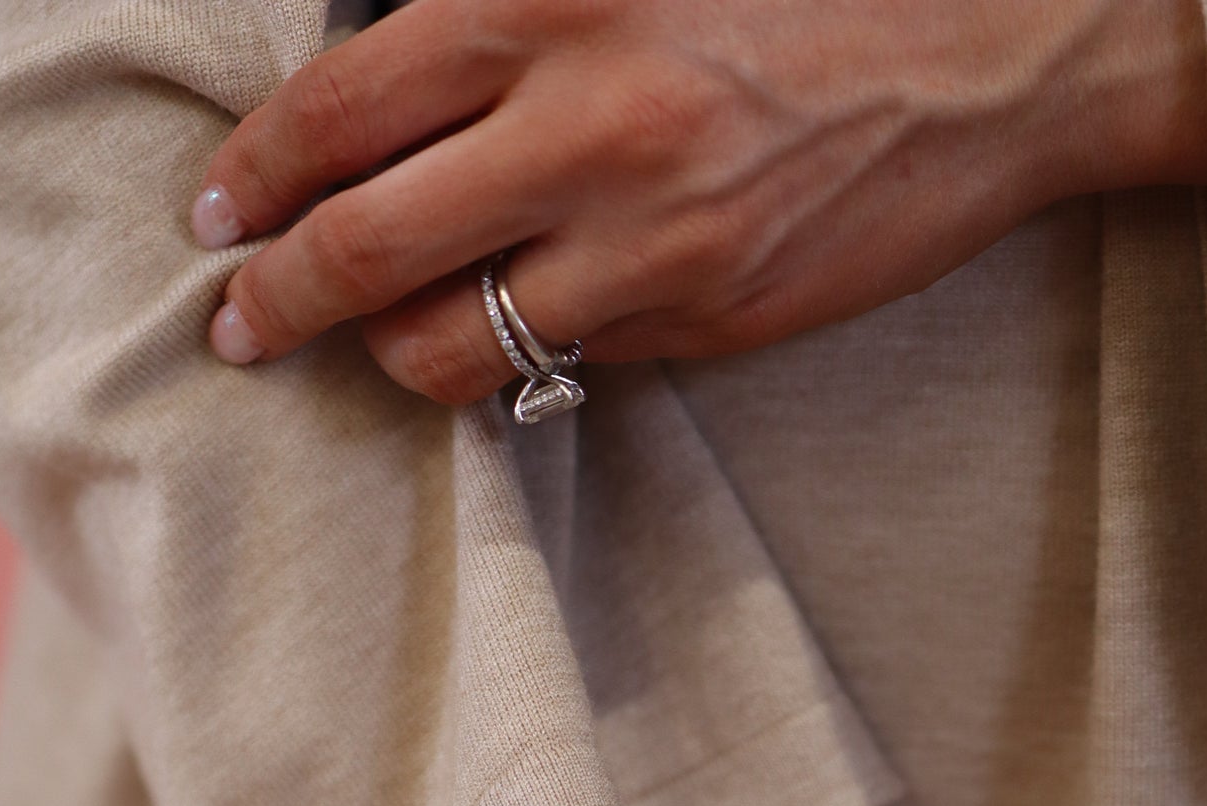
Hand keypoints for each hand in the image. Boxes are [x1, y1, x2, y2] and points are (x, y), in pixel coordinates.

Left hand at [192, 0, 1206, 398]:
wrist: (993, 59)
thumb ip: (500, 15)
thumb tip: (375, 79)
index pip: (341, 109)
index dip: (252, 175)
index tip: (213, 215)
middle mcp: (586, 125)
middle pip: (365, 247)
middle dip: (275, 302)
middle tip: (238, 325)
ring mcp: (646, 243)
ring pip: (447, 347)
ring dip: (385, 355)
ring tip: (369, 341)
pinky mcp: (700, 322)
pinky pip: (557, 369)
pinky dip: (506, 364)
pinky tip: (496, 340)